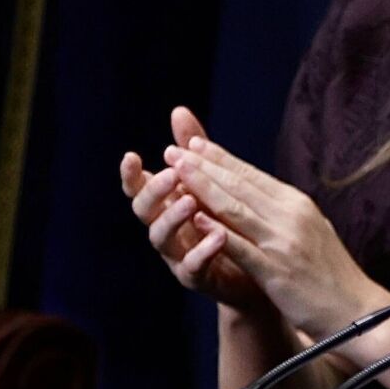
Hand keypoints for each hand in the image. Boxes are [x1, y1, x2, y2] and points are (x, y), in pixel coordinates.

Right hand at [120, 107, 268, 313]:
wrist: (258, 269)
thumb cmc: (230, 221)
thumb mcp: (214, 183)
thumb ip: (195, 151)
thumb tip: (178, 110)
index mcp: (166, 205)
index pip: (140, 188)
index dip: (132, 175)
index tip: (131, 156)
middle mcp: (166, 229)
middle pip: (145, 211)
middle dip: (154, 191)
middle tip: (171, 175)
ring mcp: (178, 256)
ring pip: (162, 238)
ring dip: (174, 217)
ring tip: (190, 201)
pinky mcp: (198, 278)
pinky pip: (193, 267)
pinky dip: (202, 251)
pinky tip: (217, 235)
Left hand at [165, 111, 389, 341]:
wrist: (357, 310)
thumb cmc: (331, 275)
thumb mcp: (312, 231)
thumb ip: (285, 212)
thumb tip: (259, 193)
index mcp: (298, 205)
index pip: (252, 176)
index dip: (220, 158)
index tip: (193, 143)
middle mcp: (291, 216)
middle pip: (240, 185)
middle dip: (203, 165)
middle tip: (174, 148)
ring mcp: (283, 242)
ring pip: (236, 207)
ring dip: (202, 187)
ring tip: (176, 171)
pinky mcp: (276, 270)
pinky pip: (240, 245)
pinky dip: (217, 229)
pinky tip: (196, 216)